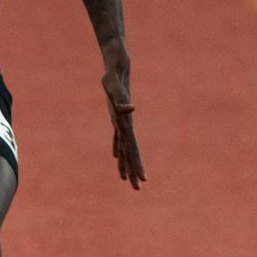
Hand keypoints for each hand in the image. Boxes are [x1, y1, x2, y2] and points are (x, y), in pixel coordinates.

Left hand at [102, 58, 144, 189]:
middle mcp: (124, 126)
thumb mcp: (114, 90)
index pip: (132, 151)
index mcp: (125, 125)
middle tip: (136, 189)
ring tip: (126, 179)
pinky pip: (117, 139)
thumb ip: (123, 103)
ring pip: (124, 149)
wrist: (116, 67)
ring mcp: (121, 123)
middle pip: (130, 154)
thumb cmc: (114, 79)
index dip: (137, 166)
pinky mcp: (116, 118)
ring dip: (125, 164)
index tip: (142, 180)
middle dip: (132, 171)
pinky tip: (116, 156)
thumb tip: (131, 109)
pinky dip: (117, 148)